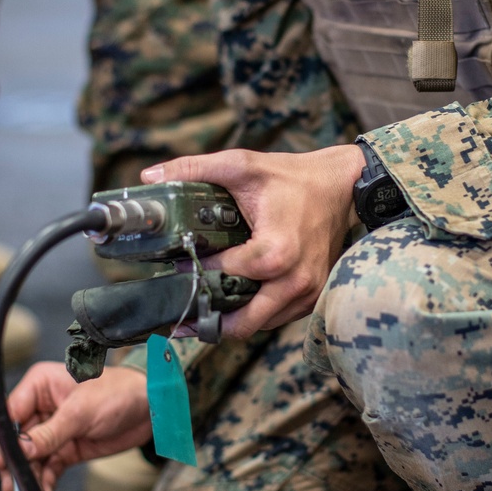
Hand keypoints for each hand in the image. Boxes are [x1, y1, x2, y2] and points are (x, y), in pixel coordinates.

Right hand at [0, 362, 150, 490]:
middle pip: (17, 439)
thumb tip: (20, 450)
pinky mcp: (65, 448)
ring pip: (31, 457)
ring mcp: (53, 429)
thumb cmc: (118, 393)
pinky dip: (45, 482)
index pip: (10, 413)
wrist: (150, 408)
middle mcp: (41, 406)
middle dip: (15, 462)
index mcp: (39, 385)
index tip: (2, 461)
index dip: (4, 438)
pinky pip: (49, 467)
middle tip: (12, 485)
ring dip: (29, 476)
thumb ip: (50, 433)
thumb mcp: (81, 412)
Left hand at [141, 144, 364, 338]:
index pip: (222, 277)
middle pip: (240, 323)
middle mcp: (293, 281)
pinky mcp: (312, 297)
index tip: (176, 268)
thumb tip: (150, 175)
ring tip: (203, 306)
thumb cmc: (294, 177)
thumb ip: (194, 169)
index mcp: (275, 252)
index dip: (194, 273)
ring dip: (231, 318)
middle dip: (207, 319)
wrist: (341, 186)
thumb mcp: (243, 165)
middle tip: (181, 312)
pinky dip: (254, 312)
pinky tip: (234, 300)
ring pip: (258, 325)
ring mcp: (306, 294)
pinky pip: (276, 318)